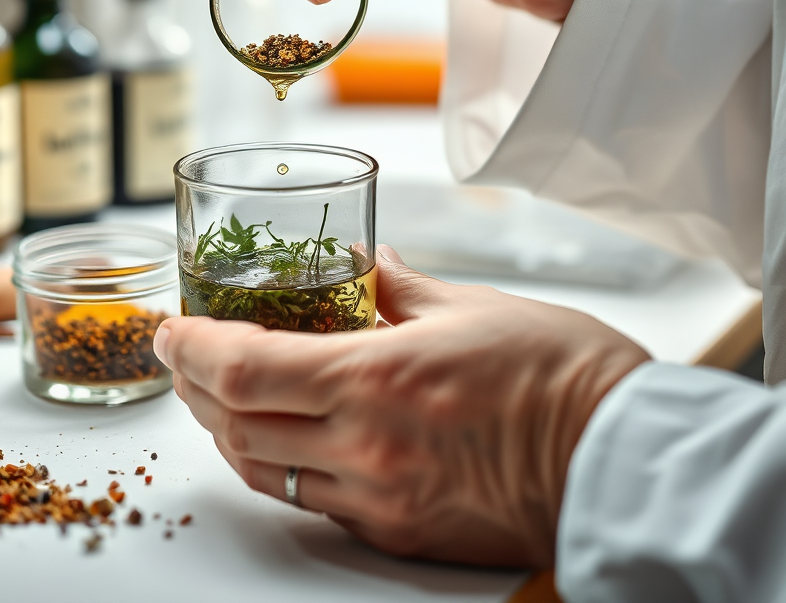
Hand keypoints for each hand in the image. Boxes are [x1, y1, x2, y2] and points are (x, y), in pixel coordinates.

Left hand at [153, 246, 647, 567]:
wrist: (623, 457)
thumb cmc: (559, 372)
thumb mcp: (470, 305)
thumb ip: (398, 284)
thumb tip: (367, 259)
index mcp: (377, 380)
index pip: (243, 368)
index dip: (189, 348)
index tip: (170, 327)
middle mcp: (367, 449)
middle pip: (235, 426)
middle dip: (193, 387)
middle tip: (186, 353)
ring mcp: (381, 500)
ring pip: (263, 473)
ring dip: (228, 430)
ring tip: (223, 392)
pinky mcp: (402, 533)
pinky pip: (314, 503)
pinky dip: (281, 465)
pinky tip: (287, 435)